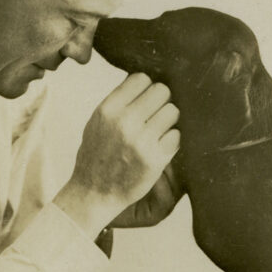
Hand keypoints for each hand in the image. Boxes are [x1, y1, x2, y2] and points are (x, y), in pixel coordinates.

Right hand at [54, 73, 179, 237]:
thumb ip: (120, 101)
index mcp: (108, 109)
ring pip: (173, 111)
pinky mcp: (155, 159)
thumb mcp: (98, 121)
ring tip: (158, 132)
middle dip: (162, 101)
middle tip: (156, 115)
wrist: (93, 193)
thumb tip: (146, 79)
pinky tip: (160, 148)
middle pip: (162, 91)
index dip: (147, 88)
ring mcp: (141, 141)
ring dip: (169, 121)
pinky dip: (172, 141)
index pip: (141, 79)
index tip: (145, 100)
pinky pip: (177, 136)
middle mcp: (124, 122)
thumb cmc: (97, 155)